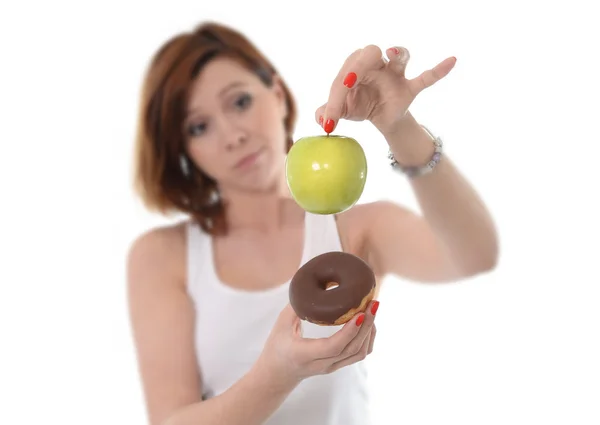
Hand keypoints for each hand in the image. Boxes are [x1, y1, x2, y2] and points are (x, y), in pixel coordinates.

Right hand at [255, 301, 378, 388]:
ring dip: (369, 332)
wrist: (277, 374)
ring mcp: (332, 367)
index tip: (360, 313)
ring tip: (372, 309)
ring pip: (359, 353)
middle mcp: (322, 364)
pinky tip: (368, 322)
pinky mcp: (338, 365)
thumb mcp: (281, 324)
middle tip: (373, 303)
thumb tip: (311, 284)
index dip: (349, 331)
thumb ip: (296, 307)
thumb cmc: (277, 347)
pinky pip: (358, 354)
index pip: (333, 347)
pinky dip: (367, 338)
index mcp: (305, 355)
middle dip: (366, 325)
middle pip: (352, 349)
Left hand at [315, 44, 455, 135]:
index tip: (330, 121)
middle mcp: (375, 65)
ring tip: (392, 53)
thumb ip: (327, 111)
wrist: (381, 119)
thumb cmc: (359, 106)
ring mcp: (395, 74)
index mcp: (354, 68)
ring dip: (397, 54)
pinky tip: (451, 60)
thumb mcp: (341, 111)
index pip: (343, 78)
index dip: (335, 99)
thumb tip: (321, 118)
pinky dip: (439, 70)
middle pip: (367, 54)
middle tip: (347, 84)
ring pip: (399, 57)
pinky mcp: (410, 87)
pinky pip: (426, 77)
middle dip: (356, 68)